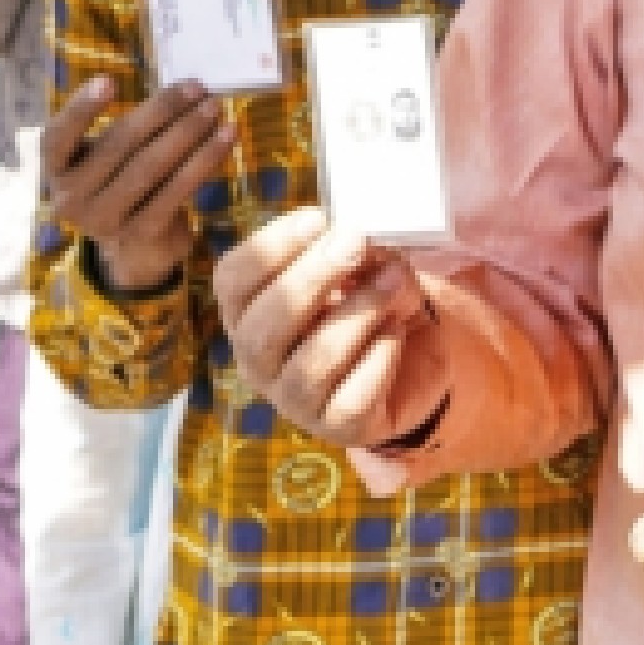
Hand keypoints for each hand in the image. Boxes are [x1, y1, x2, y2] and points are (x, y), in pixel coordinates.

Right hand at [42, 77, 233, 296]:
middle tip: (197, 87)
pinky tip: (225, 139)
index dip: (80, 108)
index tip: (109, 81)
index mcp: (56, 168)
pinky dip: (204, 162)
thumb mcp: (108, 155)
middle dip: (162, 111)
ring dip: (188, 133)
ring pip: (149, 168)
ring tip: (215, 108)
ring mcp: (103, 221)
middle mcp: (70, 198)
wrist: (134, 247)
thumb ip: (129, 127)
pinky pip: (176, 192)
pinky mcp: (140, 234)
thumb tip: (185, 91)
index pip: (57, 136)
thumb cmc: (120, 181)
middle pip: (118, 146)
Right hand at [218, 207, 447, 484]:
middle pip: (262, 326)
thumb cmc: (368, 305)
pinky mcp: (338, 427)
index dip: (271, 246)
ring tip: (393, 281)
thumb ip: (358, 254)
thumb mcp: (364, 268)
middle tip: (355, 242)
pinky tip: (396, 332)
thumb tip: (364, 241)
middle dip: (311, 278)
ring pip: (309, 365)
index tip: (318, 217)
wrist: (411, 362)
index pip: (233, 280)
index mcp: (248, 311)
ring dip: (356, 314)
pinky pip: (352, 398)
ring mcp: (294, 400)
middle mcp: (259, 360)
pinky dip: (378, 359)